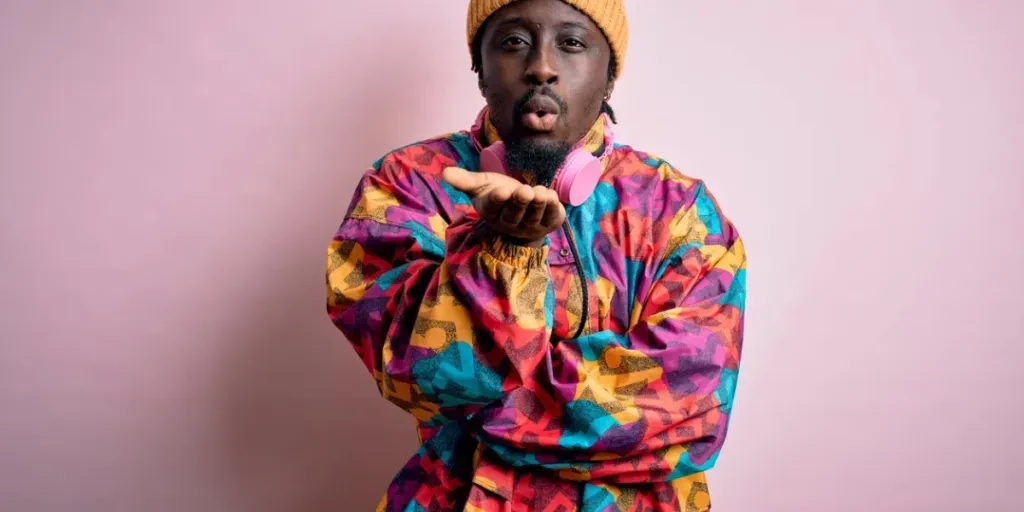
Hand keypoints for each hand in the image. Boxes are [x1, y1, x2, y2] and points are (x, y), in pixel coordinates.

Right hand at [443, 167, 565, 246]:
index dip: (498, 200)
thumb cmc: (499, 193)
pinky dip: (553, 208)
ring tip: (541, 192)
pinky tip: (553, 196)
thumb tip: (444, 173)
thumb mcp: (482, 185)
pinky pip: (552, 218)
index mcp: (492, 211)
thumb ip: (465, 180)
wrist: (522, 207)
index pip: (494, 207)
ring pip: (534, 216)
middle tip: (525, 191)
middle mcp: (511, 223)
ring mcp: (531, 226)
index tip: (502, 191)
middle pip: (515, 214)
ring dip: (538, 204)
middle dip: (520, 203)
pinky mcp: (549, 224)